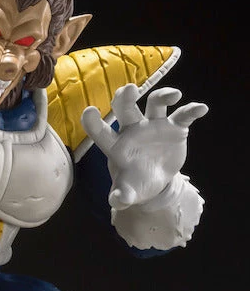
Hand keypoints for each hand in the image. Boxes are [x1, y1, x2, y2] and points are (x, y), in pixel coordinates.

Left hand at [81, 84, 207, 209]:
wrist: (155, 180)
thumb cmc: (134, 182)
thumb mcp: (128, 192)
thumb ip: (121, 196)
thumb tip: (118, 201)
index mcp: (116, 145)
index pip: (100, 132)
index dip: (93, 122)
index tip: (89, 111)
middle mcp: (132, 129)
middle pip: (125, 108)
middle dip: (126, 97)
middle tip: (130, 89)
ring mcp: (153, 126)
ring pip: (155, 103)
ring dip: (163, 96)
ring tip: (174, 96)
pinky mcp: (174, 128)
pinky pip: (183, 115)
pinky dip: (192, 110)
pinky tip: (201, 109)